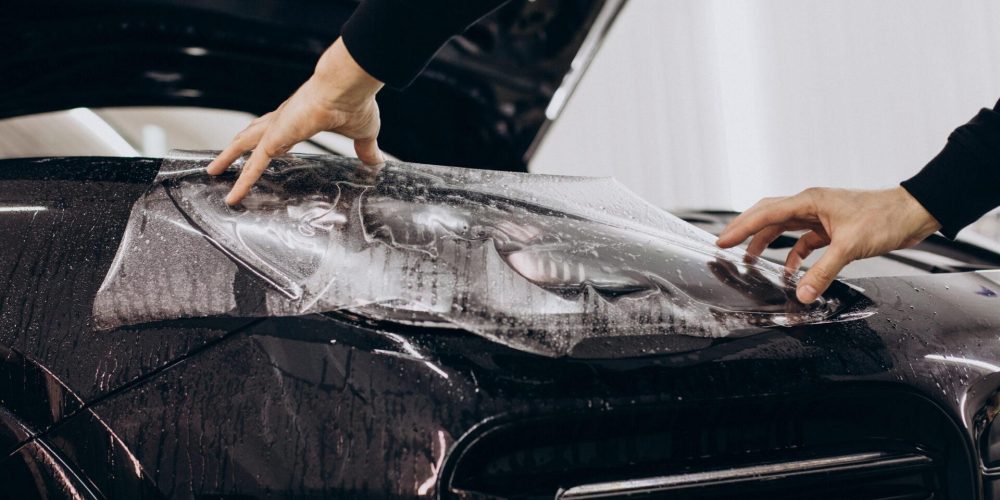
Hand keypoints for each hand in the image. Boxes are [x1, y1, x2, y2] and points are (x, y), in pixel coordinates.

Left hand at [207, 37, 384, 204]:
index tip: (265, 150)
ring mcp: (276, 128)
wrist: (347, 86)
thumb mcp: (363, 133)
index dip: (269, 142)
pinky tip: (233, 195)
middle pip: (253, 135)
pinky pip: (253, 165)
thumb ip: (366, 149)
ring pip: (244, 145)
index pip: (278, 132)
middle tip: (224, 159)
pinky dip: (242, 181)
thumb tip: (377, 163)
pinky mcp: (275, 139)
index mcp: (301, 118)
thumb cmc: (354, 102)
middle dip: (237, 147)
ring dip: (228, 158)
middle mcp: (283, 120)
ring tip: (213, 171)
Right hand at [716, 187, 940, 302]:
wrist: (915, 213)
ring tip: (751, 260)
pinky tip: (793, 271)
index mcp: (810, 201)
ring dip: (768, 243)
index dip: (741, 228)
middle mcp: (811, 205)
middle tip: (726, 245)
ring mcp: (821, 215)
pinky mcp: (832, 227)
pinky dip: (795, 255)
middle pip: (769, 216)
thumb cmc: (885, 218)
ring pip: (784, 228)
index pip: (766, 213)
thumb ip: (823, 272)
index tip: (722, 241)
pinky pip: (805, 241)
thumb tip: (803, 294)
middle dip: (746, 231)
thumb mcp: (850, 247)